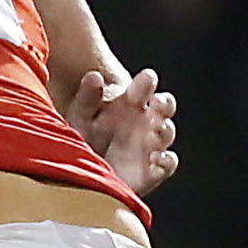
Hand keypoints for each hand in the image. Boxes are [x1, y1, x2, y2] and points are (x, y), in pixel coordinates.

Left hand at [70, 67, 178, 195]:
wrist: (82, 169)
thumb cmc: (85, 136)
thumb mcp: (80, 116)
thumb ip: (87, 97)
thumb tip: (94, 76)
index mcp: (130, 104)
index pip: (144, 88)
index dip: (147, 82)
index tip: (147, 76)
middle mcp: (145, 123)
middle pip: (164, 109)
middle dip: (164, 104)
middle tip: (157, 102)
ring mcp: (150, 146)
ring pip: (166, 133)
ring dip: (165, 129)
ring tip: (157, 127)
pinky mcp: (151, 171)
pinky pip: (166, 165)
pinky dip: (166, 161)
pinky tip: (157, 157)